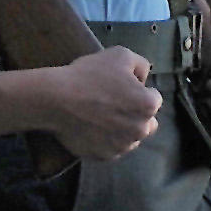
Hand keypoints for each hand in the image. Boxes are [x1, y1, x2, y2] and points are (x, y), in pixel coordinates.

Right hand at [30, 47, 159, 161]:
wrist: (56, 100)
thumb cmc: (89, 75)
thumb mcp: (120, 54)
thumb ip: (141, 65)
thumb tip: (144, 78)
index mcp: (148, 106)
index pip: (154, 98)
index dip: (139, 91)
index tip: (121, 87)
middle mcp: (140, 130)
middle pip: (146, 122)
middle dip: (136, 114)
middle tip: (114, 104)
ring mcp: (122, 146)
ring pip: (130, 138)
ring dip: (123, 129)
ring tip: (102, 116)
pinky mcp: (104, 156)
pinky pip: (112, 148)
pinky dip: (106, 140)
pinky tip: (93, 128)